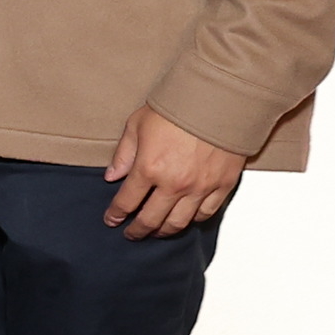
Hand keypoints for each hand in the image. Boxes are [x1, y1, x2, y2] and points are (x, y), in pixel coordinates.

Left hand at [103, 103, 245, 237]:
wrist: (219, 100)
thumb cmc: (178, 107)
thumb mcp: (138, 124)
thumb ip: (123, 154)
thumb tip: (112, 176)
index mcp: (149, 168)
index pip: (126, 202)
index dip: (116, 215)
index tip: (112, 220)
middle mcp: (174, 184)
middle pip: (151, 220)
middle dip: (137, 230)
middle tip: (131, 234)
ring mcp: (200, 188)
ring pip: (178, 223)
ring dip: (163, 231)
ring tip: (156, 231)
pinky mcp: (222, 186)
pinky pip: (206, 214)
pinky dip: (193, 221)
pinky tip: (185, 219)